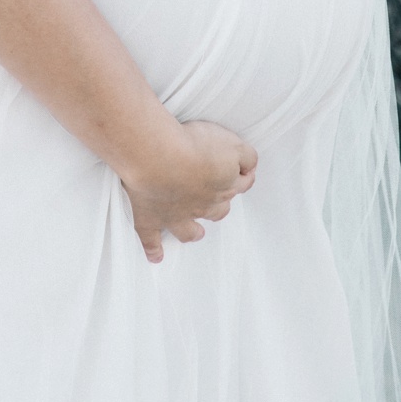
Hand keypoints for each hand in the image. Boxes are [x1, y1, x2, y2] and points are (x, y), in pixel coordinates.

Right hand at [118, 115, 256, 263]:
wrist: (158, 159)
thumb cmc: (196, 146)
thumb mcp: (232, 144)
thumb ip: (246, 156)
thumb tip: (251, 168)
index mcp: (223, 186)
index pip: (240, 184)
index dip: (242, 178)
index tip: (243, 174)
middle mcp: (202, 206)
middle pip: (217, 210)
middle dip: (219, 207)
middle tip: (217, 205)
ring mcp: (175, 217)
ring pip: (189, 230)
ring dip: (194, 232)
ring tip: (197, 234)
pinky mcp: (150, 221)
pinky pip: (152, 242)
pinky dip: (153, 250)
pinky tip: (156, 257)